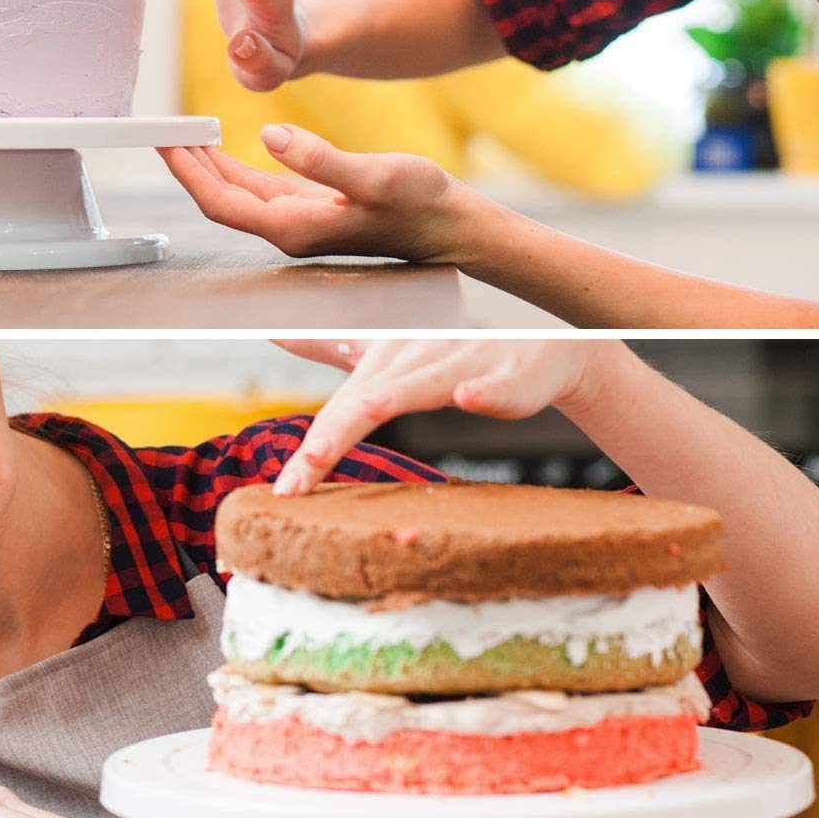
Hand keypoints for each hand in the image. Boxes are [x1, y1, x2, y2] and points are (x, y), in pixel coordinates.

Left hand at [159, 124, 468, 261]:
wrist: (451, 226)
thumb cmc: (420, 203)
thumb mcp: (374, 176)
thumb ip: (321, 160)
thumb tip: (270, 138)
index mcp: (294, 227)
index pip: (221, 202)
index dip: (187, 172)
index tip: (163, 141)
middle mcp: (288, 230)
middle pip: (219, 199)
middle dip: (187, 166)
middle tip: (159, 130)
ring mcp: (297, 221)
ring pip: (236, 194)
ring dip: (206, 166)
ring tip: (179, 134)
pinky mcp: (310, 208)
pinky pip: (258, 189)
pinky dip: (233, 168)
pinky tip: (219, 150)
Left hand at [273, 339, 609, 494]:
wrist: (542, 346)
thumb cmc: (455, 354)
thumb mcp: (389, 352)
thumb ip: (333, 346)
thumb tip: (276, 328)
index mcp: (385, 355)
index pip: (341, 403)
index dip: (314, 443)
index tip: (286, 488)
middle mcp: (416, 353)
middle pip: (368, 395)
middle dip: (335, 434)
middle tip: (305, 471)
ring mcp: (464, 358)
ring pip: (424, 383)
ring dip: (393, 399)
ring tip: (363, 416)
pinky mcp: (511, 371)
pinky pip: (496, 382)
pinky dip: (482, 390)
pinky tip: (469, 396)